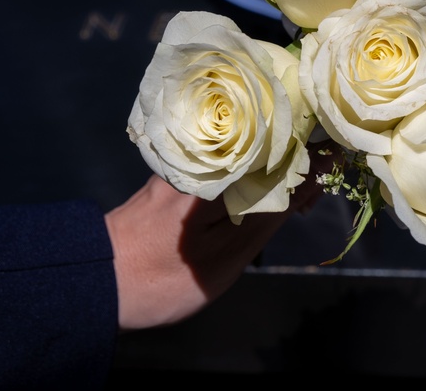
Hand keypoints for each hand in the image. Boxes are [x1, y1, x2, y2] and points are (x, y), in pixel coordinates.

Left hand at [105, 149, 331, 330]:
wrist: (91, 284)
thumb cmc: (162, 278)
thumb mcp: (229, 253)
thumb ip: (273, 210)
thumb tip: (315, 174)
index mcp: (216, 170)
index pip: (282, 141)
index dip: (314, 154)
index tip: (335, 170)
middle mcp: (201, 154)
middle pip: (267, 141)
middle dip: (299, 162)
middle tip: (312, 199)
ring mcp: (186, 162)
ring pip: (249, 152)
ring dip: (276, 171)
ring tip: (293, 203)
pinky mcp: (177, 173)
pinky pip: (228, 163)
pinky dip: (251, 178)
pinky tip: (260, 201)